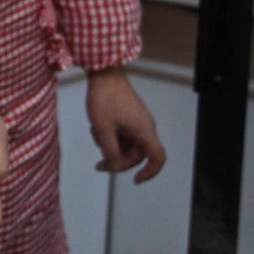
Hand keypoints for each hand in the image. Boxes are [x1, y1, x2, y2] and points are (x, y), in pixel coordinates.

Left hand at [86, 67, 164, 181]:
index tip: (136, 180)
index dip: (150, 173)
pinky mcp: (129, 116)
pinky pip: (123, 134)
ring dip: (111, 146)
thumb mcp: (103, 130)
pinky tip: (97, 127)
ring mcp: (137, 121)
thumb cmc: (105, 98)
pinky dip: (111, 135)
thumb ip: (110, 152)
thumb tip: (114, 166)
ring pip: (127, 144)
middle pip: (137, 154)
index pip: (157, 158)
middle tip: (99, 165)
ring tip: (96, 134)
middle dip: (118, 160)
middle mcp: (145, 127)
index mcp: (144, 131)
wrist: (103, 73)